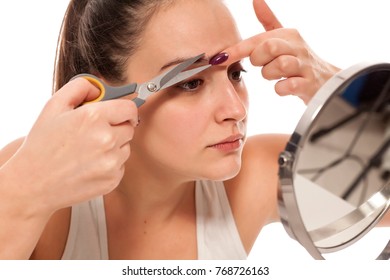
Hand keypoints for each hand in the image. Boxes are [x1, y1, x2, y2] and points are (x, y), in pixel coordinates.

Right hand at [4, 78, 137, 214]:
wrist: (33, 184)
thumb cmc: (42, 145)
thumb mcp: (53, 106)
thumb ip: (79, 88)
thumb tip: (99, 89)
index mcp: (94, 117)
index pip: (130, 108)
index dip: (125, 110)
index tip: (121, 114)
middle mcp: (107, 139)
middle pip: (129, 128)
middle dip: (117, 128)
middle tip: (96, 133)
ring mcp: (111, 162)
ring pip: (126, 147)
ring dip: (114, 147)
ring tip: (89, 152)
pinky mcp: (112, 180)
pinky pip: (121, 166)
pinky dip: (110, 165)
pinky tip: (90, 166)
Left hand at [223, 0, 339, 103]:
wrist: (326, 82)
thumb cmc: (299, 59)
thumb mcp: (285, 37)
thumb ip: (268, 21)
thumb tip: (255, 0)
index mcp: (288, 34)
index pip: (258, 39)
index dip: (237, 49)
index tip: (220, 58)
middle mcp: (298, 47)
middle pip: (269, 47)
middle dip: (259, 60)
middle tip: (263, 65)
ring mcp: (305, 65)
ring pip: (280, 66)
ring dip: (270, 75)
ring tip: (275, 76)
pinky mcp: (309, 84)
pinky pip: (288, 86)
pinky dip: (281, 89)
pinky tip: (284, 87)